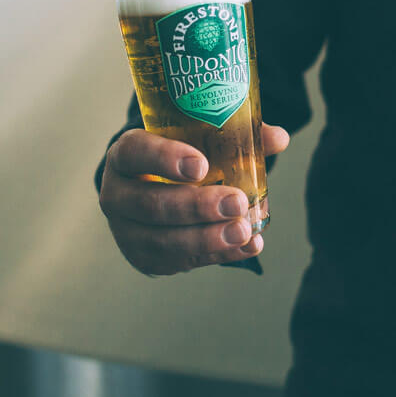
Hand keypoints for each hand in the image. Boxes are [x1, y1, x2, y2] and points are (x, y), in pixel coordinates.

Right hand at [98, 124, 289, 274]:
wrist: (154, 188)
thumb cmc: (179, 156)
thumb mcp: (197, 139)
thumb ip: (235, 134)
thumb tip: (278, 137)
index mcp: (126, 154)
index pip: (135, 153)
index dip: (165, 159)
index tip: (203, 165)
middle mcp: (117, 193)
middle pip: (151, 204)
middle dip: (197, 207)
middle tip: (236, 202)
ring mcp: (126, 231)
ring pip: (162, 241)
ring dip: (207, 238)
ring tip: (244, 231)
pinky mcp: (144, 258)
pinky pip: (179, 262)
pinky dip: (217, 255)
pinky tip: (247, 247)